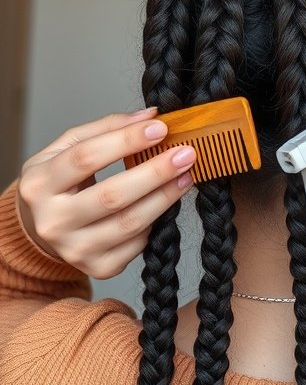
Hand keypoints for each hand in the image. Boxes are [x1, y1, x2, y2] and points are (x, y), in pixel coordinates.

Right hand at [16, 107, 196, 279]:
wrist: (42, 228)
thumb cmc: (59, 182)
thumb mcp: (67, 148)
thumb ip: (106, 128)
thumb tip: (151, 116)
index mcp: (39, 184)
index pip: (85, 158)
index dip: (126, 141)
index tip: (160, 128)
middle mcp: (53, 221)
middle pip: (112, 196)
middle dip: (155, 172)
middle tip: (185, 154)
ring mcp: (75, 250)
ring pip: (130, 223)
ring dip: (165, 197)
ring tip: (185, 176)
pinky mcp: (98, 268)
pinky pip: (137, 243)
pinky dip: (155, 221)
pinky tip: (165, 203)